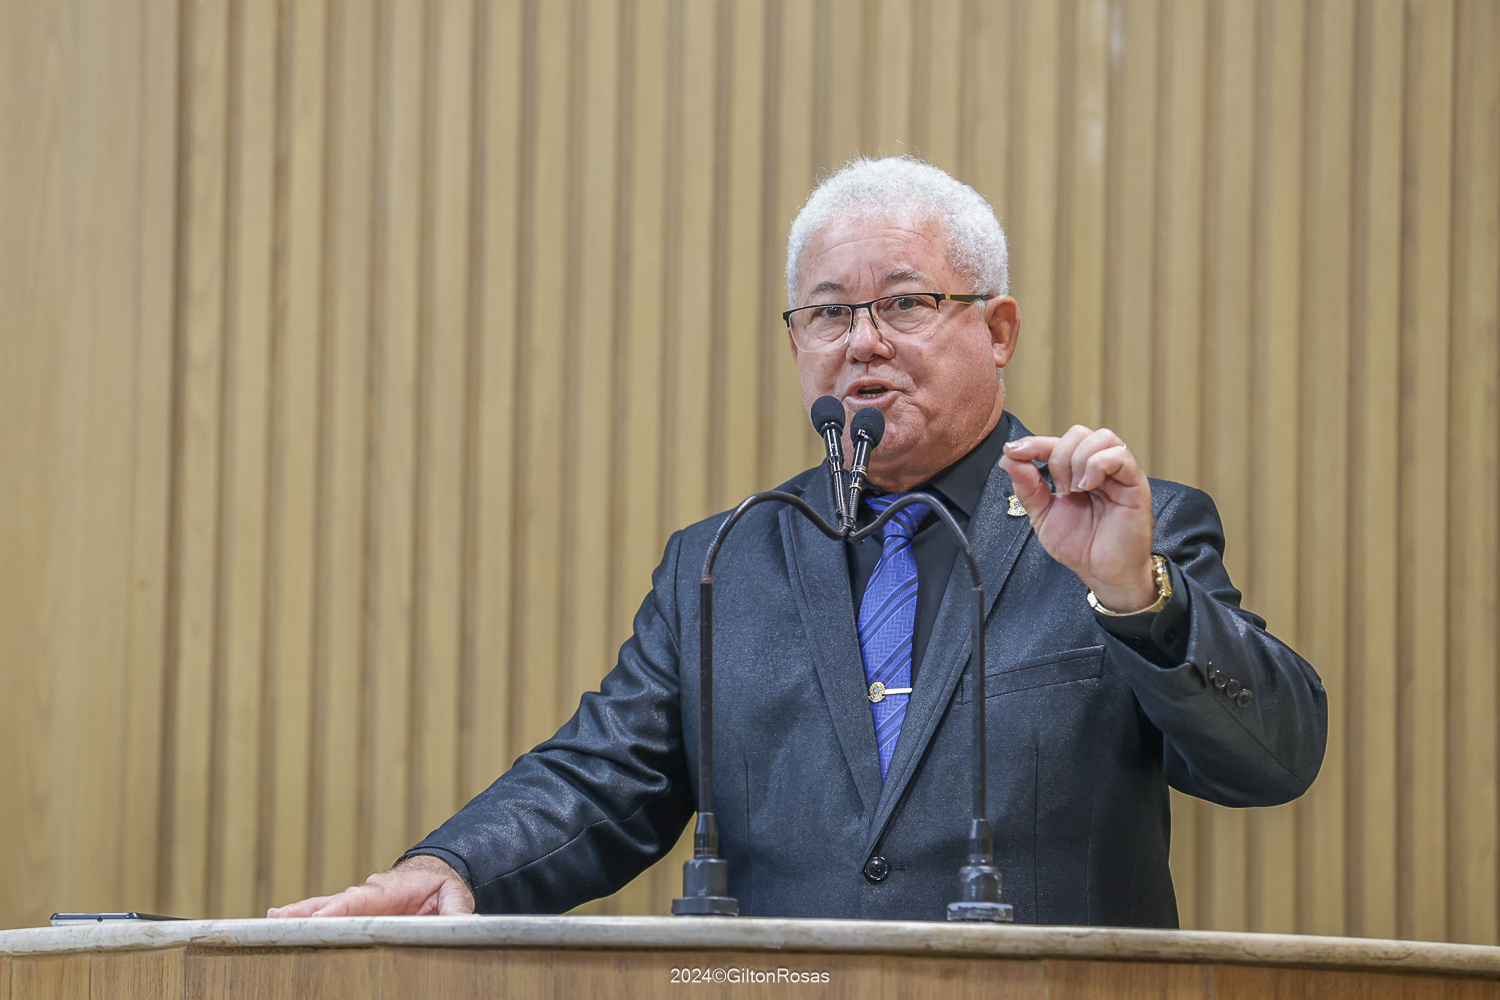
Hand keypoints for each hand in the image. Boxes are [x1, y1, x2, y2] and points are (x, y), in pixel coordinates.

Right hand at [266, 855, 474, 917]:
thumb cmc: (444, 886)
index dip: (340, 909)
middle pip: (333, 903)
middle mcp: (368, 893)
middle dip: (308, 912)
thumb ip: (455, 911)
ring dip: (298, 914)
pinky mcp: (353, 911)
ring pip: (323, 906)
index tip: (320, 919)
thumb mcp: (456, 897)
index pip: (362, 899)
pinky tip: (279, 922)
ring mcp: (358, 901)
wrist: (436, 873)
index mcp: (390, 889)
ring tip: (270, 921)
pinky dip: (303, 917)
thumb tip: (458, 925)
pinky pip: (325, 912)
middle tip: (280, 921)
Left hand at [999, 425, 1156, 612]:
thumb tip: (1009, 457)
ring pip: (1101, 437)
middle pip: (1078, 433)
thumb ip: (1027, 486)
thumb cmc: (1080, 545)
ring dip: (1078, 460)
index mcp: (1076, 472)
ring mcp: (1118, 474)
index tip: (1014, 451)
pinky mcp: (1135, 483)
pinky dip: (1097, 465)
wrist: (1102, 573)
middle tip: (1059, 489)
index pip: (1056, 442)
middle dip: (1059, 457)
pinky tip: (1087, 486)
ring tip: (1074, 489)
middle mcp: (1098, 468)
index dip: (1034, 443)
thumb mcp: (1042, 515)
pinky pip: (1120, 455)